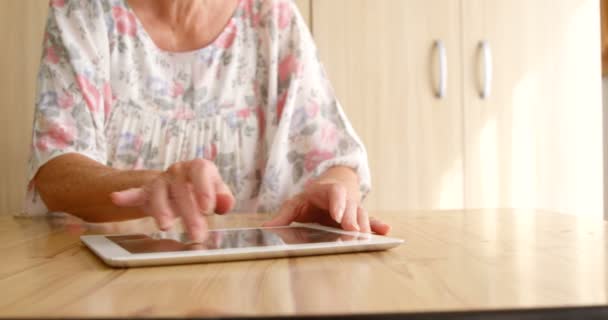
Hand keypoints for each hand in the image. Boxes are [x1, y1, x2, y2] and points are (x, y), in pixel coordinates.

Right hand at [110, 159, 234, 241]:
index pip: (200, 171)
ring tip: (166, 226)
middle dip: (189, 213)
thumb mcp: (217, 193)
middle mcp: (178, 170)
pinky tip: (116, 199)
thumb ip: (224, 198)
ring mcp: (161, 180)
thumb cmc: (202, 191)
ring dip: (162, 209)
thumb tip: (225, 204)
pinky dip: (127, 196)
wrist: (180, 186)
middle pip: (181, 188)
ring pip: (159, 191)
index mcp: (198, 167)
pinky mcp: (147, 191)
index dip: (204, 189)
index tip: (208, 209)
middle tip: (197, 234)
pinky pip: (136, 192)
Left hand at [263, 179, 389, 234]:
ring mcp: (355, 208)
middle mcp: (345, 199)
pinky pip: (371, 221)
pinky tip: (386, 232)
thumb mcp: (296, 203)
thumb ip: (284, 215)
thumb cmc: (313, 198)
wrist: (332, 188)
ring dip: (365, 226)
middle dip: (352, 219)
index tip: (338, 216)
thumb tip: (267, 228)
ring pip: (362, 215)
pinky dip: (378, 226)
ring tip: (365, 237)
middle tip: (352, 231)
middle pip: (351, 206)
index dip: (338, 203)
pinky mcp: (361, 218)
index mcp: (328, 192)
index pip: (335, 194)